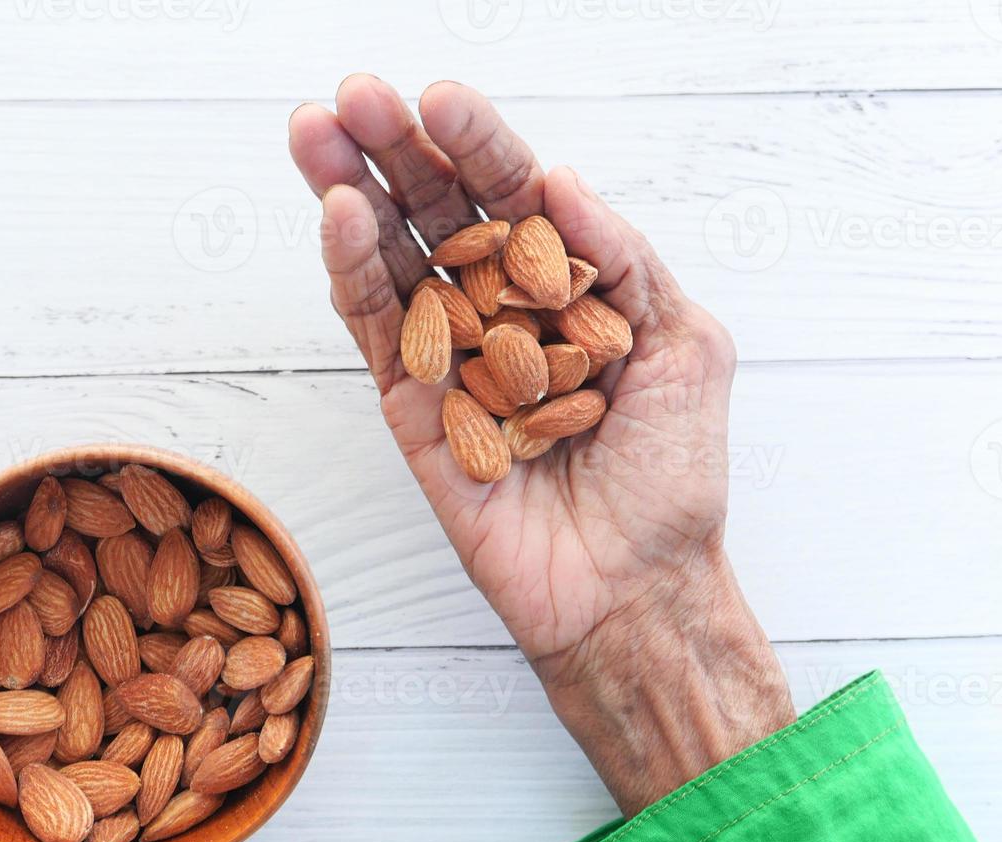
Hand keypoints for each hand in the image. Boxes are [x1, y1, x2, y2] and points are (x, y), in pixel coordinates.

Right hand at [289, 75, 794, 813]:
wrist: (635, 586)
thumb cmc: (670, 475)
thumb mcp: (685, 346)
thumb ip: (621, 258)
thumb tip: (559, 180)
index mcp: (561, 287)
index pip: (509, 195)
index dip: (476, 144)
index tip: (438, 95)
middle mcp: (497, 311)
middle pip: (434, 214)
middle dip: (393, 151)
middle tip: (354, 96)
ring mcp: (447, 359)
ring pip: (390, 262)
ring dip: (351, 195)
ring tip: (316, 133)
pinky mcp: (411, 411)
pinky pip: (377, 333)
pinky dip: (355, 275)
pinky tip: (340, 217)